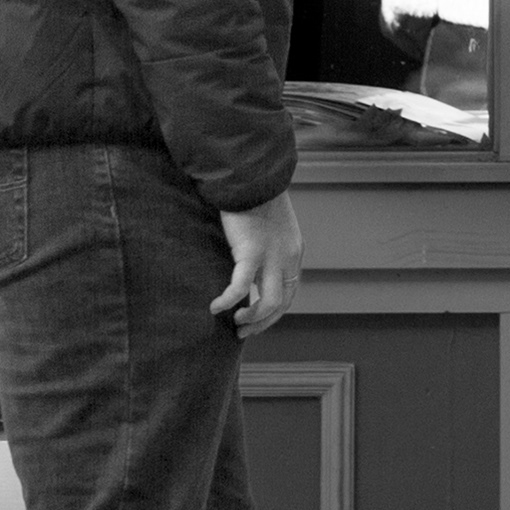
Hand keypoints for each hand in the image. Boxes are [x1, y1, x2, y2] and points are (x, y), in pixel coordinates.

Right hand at [212, 196, 304, 337]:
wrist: (251, 177)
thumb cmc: (255, 197)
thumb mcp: (270, 226)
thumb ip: (267, 246)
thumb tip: (251, 262)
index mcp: (293, 253)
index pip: (289, 292)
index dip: (274, 312)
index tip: (256, 320)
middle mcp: (288, 258)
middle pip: (281, 303)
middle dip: (263, 322)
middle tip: (243, 332)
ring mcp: (272, 257)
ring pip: (268, 302)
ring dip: (251, 318)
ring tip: (234, 323)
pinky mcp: (251, 252)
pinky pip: (240, 287)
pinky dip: (229, 301)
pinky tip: (216, 307)